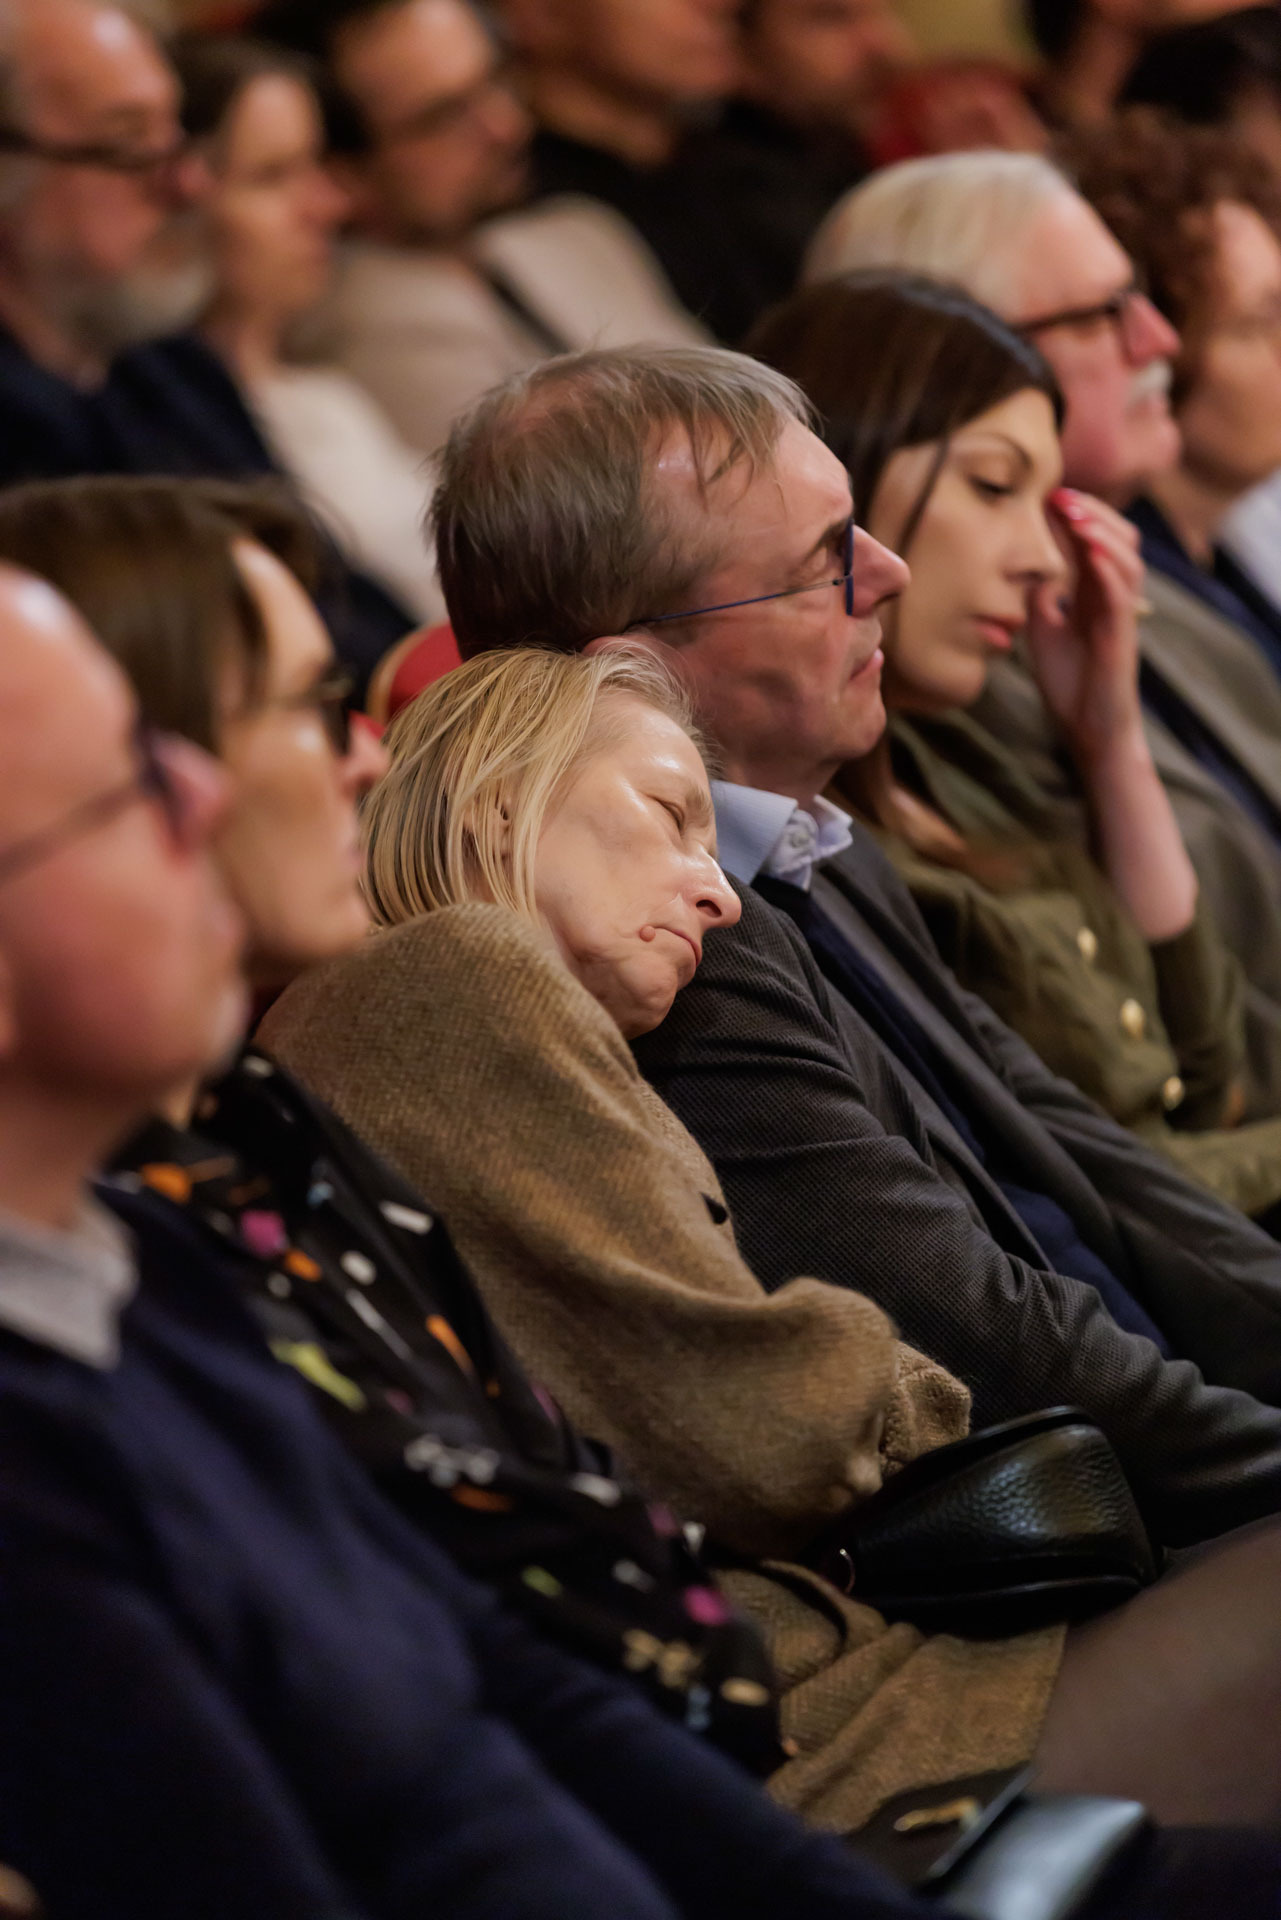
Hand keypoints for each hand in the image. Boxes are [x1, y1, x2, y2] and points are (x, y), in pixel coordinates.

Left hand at [1025, 489, 1146, 765]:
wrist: (1087, 729)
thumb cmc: (1069, 682)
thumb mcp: (1043, 628)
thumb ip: (1041, 595)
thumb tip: (1029, 567)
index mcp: (1096, 592)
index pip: (1094, 541)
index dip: (1077, 515)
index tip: (1049, 495)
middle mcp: (1114, 597)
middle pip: (1117, 538)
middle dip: (1091, 512)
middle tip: (1060, 496)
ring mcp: (1122, 614)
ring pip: (1126, 559)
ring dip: (1101, 532)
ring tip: (1074, 515)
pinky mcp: (1122, 634)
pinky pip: (1121, 593)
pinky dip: (1108, 567)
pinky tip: (1089, 551)